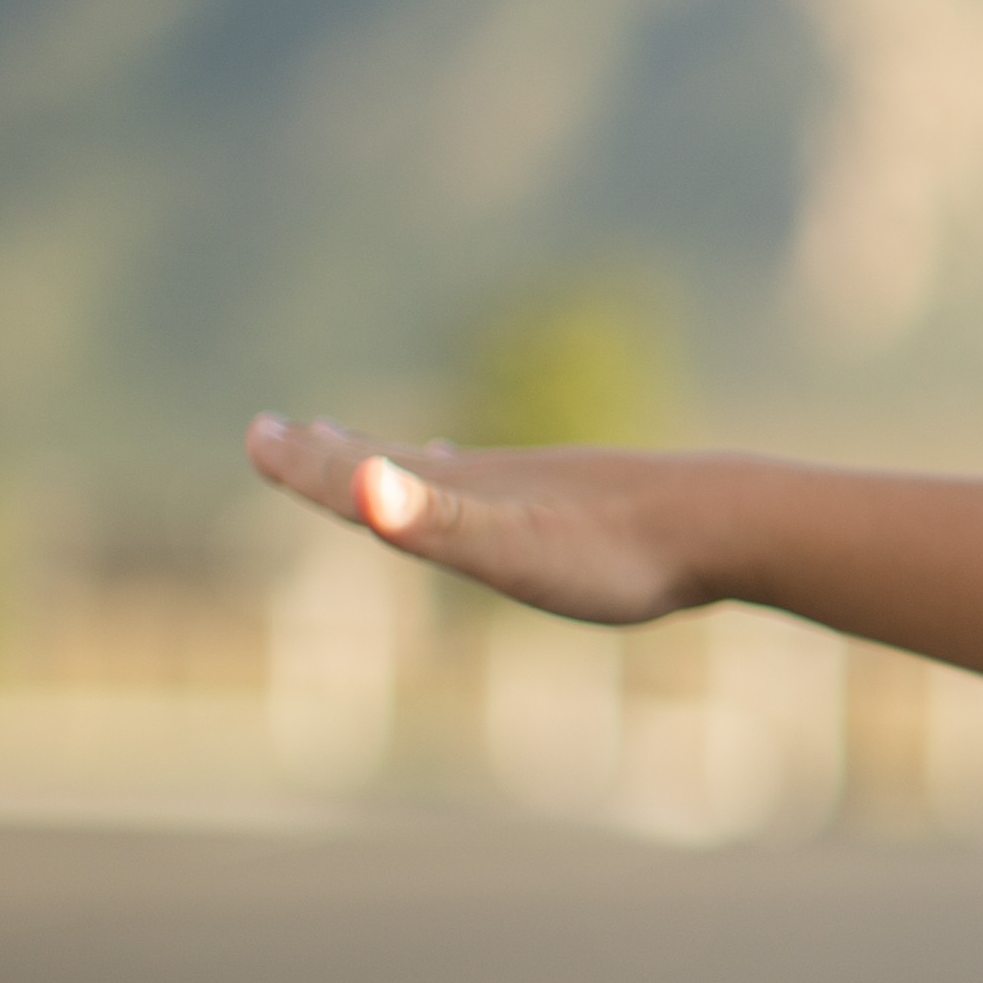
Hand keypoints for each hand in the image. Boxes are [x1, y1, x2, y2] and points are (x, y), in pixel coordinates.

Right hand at [244, 416, 711, 626]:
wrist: (726, 525)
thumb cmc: (614, 552)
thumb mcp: (510, 548)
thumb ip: (434, 520)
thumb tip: (363, 485)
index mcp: (462, 492)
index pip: (363, 474)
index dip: (306, 464)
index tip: (257, 434)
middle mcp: (496, 480)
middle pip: (398, 464)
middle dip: (338, 456)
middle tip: (287, 430)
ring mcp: (544, 490)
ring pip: (460, 473)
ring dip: (409, 466)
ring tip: (385, 455)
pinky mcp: (594, 508)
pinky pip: (525, 496)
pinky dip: (495, 492)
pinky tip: (512, 495)